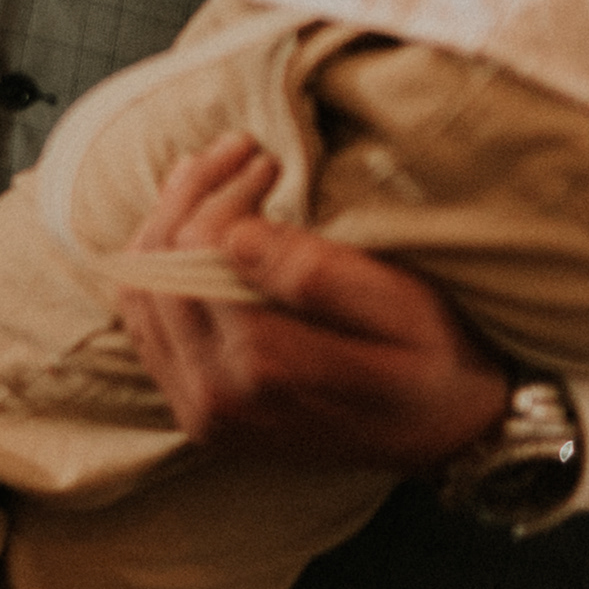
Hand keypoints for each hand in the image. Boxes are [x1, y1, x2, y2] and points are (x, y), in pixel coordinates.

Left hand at [111, 135, 512, 472]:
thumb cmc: (437, 360)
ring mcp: (199, 412)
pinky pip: (147, 326)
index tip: (266, 159)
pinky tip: (193, 221)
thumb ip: (318, 275)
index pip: (196, 257)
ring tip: (213, 173)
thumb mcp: (403, 309)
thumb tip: (234, 236)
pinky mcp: (192, 410)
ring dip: (167, 223)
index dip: (221, 195)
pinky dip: (158, 265)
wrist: (448, 437)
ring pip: (141, 294)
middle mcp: (216, 401)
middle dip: (190, 198)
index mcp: (267, 371)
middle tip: (238, 151)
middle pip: (158, 273)